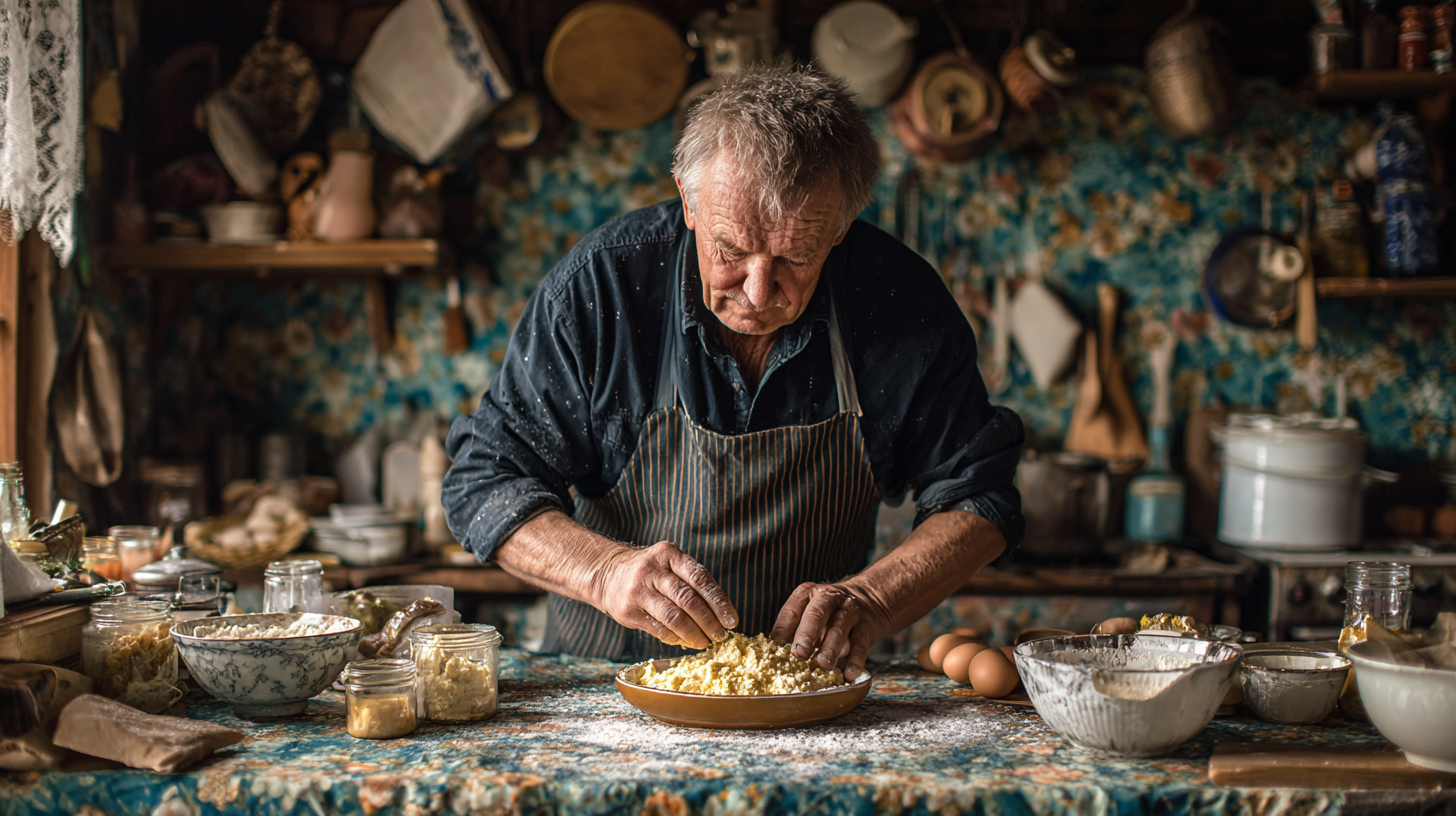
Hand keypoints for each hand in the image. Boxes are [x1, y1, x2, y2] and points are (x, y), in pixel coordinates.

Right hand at [592, 541, 737, 648]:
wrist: (607, 573)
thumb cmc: (650, 571)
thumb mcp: (669, 563)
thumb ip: (692, 581)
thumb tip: (721, 613)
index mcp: (669, 554)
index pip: (700, 578)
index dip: (719, 601)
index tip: (732, 620)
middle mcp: (653, 571)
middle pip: (688, 599)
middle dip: (709, 621)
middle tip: (721, 635)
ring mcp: (638, 591)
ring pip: (673, 617)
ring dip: (694, 634)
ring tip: (706, 642)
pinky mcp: (628, 611)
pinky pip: (659, 629)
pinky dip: (676, 638)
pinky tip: (686, 641)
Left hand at [771, 581, 892, 680]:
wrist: (869, 599)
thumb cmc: (829, 613)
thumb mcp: (809, 612)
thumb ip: (792, 630)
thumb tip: (771, 656)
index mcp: (807, 594)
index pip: (791, 611)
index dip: (783, 630)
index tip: (775, 649)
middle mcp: (828, 598)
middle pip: (816, 615)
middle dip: (806, 635)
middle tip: (799, 655)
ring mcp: (849, 610)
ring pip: (839, 629)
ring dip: (830, 648)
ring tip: (823, 665)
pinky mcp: (866, 625)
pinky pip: (861, 643)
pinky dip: (856, 660)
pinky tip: (850, 674)